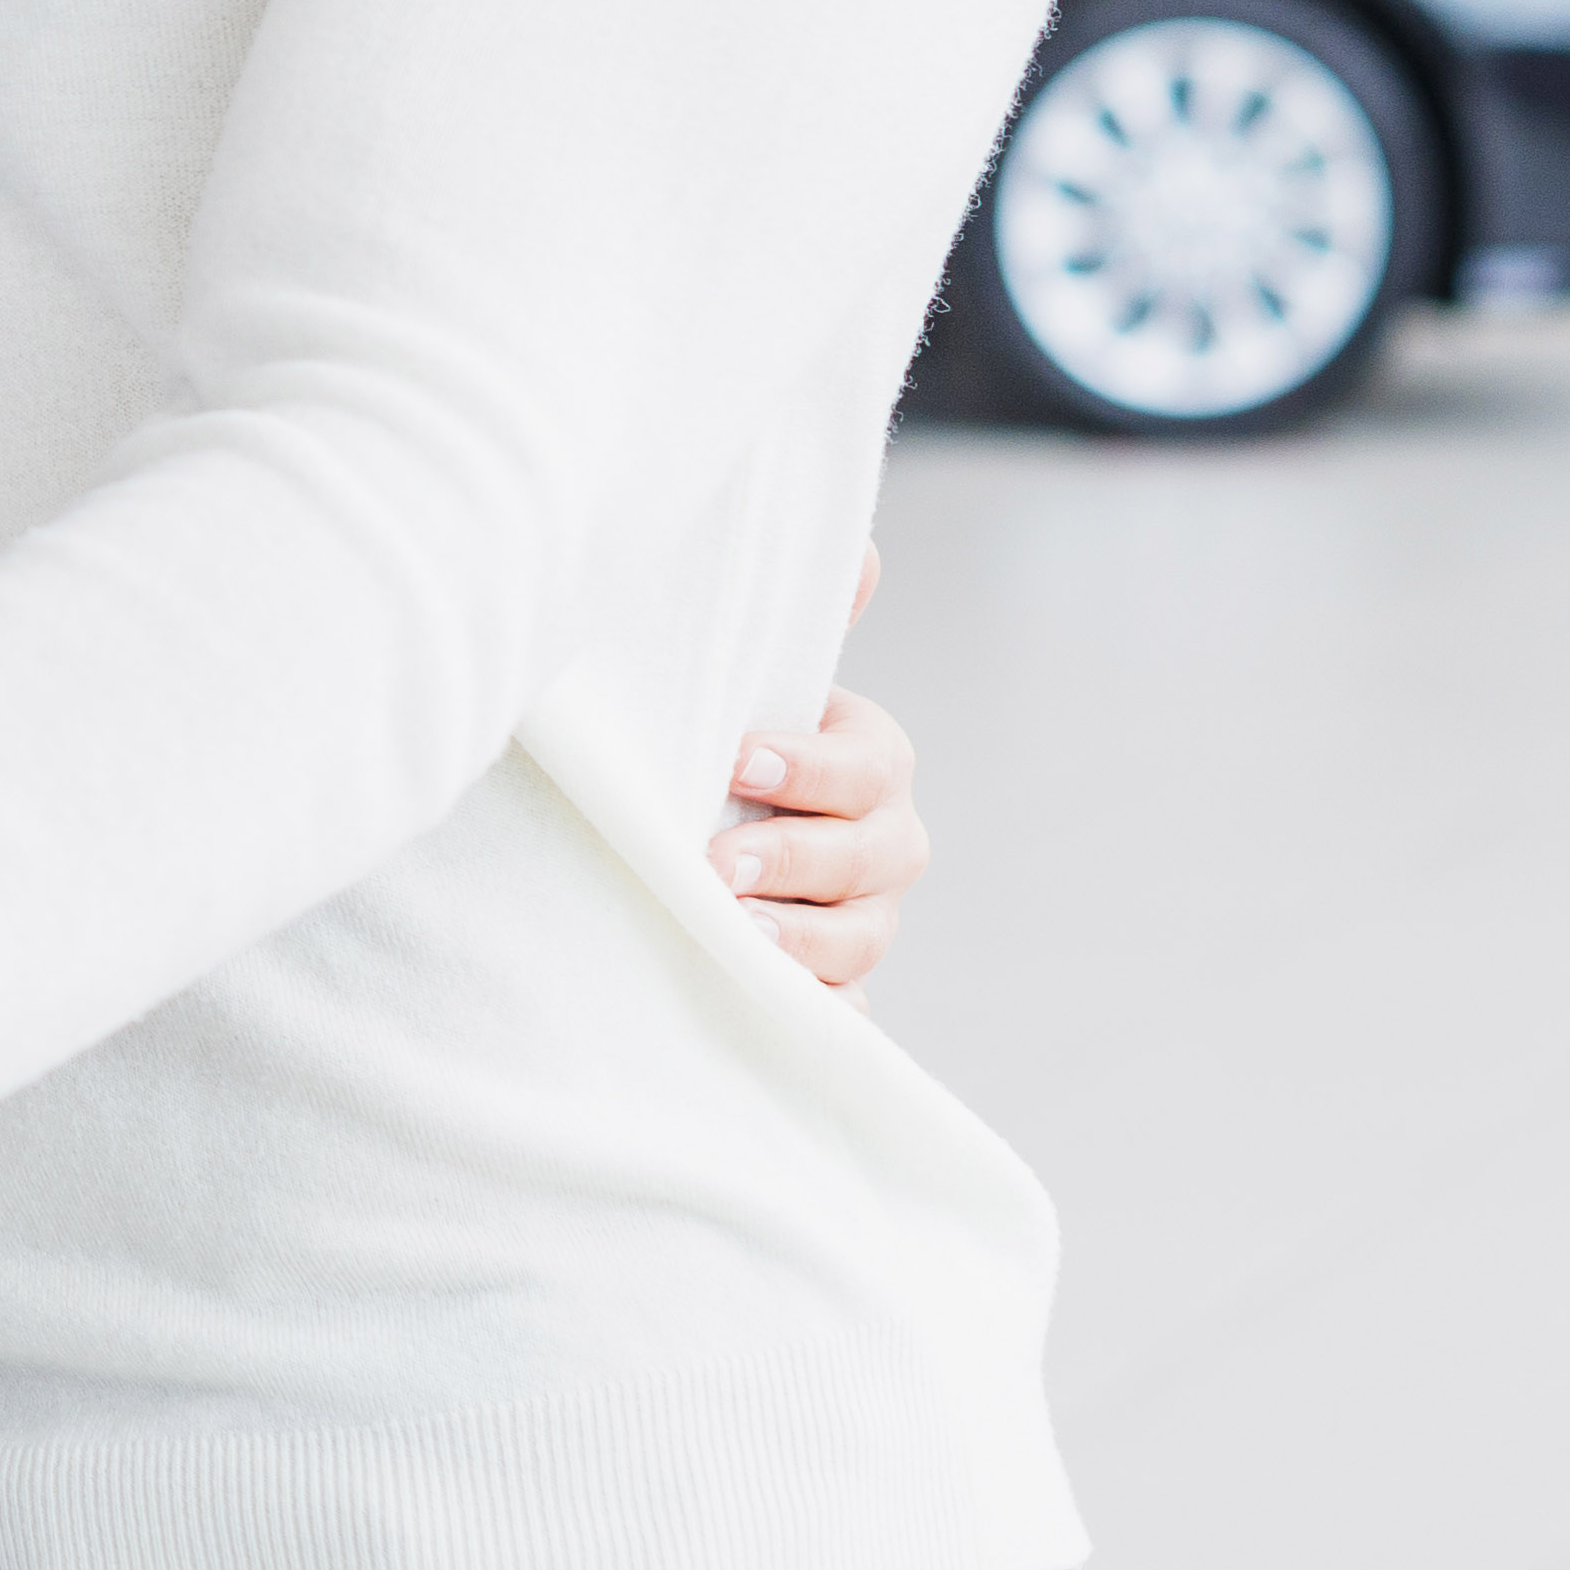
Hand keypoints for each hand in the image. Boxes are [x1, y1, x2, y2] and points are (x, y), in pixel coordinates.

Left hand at [710, 544, 923, 991]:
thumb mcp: (749, 680)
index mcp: (870, 762)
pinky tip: (770, 1011)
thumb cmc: (723, 742)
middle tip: (716, 861)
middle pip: (873, 858)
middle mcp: (881, 844)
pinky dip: (816, 1015)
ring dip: (803, 941)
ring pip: (863, 939)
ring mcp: (860, 920)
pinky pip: (841, 1014)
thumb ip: (799, 616)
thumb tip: (860, 554)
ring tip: (733, 934)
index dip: (808, 766)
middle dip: (795, 857)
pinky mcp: (828, 985)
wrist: (688, 827)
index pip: (867, 765)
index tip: (735, 760)